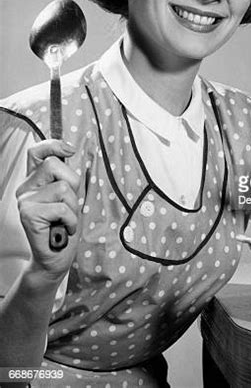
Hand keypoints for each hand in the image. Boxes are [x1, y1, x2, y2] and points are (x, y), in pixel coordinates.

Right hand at [16, 140, 80, 280]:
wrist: (56, 257)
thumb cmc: (64, 226)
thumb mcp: (70, 196)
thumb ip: (66, 177)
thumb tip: (71, 152)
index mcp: (34, 180)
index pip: (36, 152)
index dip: (53, 145)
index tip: (69, 150)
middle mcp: (25, 188)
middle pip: (53, 165)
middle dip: (72, 183)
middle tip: (68, 205)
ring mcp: (24, 201)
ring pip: (62, 187)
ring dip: (73, 206)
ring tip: (65, 219)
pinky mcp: (28, 214)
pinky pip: (62, 207)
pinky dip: (70, 219)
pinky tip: (63, 229)